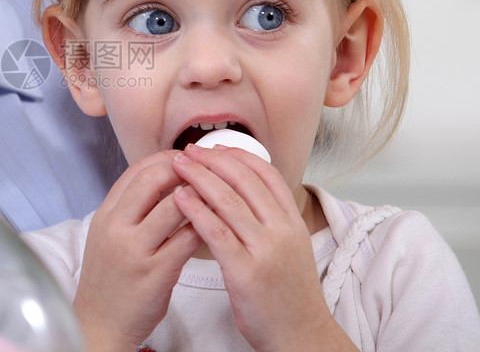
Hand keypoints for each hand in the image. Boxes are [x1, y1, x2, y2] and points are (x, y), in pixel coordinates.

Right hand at [73, 150, 202, 351]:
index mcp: (105, 215)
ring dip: (200, 195)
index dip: (165, 158)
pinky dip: (205, 226)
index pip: (136, 170)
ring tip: (217, 193)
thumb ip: (130, 209)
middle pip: (153, 180)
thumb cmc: (111, 280)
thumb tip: (163, 179)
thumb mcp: (109, 236)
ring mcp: (134, 250)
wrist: (100, 323)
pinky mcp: (155, 273)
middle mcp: (116, 228)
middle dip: (184, 169)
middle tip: (206, 170)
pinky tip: (217, 224)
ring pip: (173, 206)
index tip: (187, 158)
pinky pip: (186, 239)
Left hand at [172, 145, 355, 351]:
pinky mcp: (246, 271)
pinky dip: (195, 210)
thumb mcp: (291, 249)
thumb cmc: (289, 296)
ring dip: (199, 177)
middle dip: (212, 160)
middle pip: (244, 180)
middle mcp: (282, 230)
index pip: (267, 173)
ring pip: (228, 200)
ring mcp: (265, 250)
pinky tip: (180, 199)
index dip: (237, 155)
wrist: (302, 336)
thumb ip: (271, 220)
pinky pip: (216, 232)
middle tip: (188, 150)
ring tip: (177, 166)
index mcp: (293, 222)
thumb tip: (244, 193)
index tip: (214, 147)